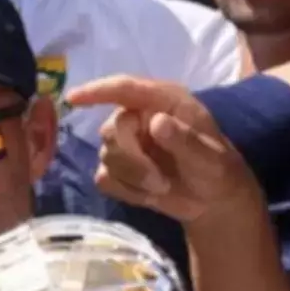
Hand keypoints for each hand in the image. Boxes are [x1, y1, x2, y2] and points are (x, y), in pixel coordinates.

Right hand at [66, 75, 266, 226]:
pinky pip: (103, 178)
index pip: (124, 88)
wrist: (213, 201)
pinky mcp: (116, 170)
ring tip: (161, 187)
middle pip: (111, 130)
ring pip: (106, 157)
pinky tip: (146, 194)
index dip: (97, 91)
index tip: (72, 99)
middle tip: (160, 182)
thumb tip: (155, 122)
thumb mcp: (210, 157)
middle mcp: (138, 117)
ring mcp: (125, 144)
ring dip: (134, 178)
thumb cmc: (217, 169)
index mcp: (162, 101)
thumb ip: (184, 140)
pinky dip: (126, 190)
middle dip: (132, 159)